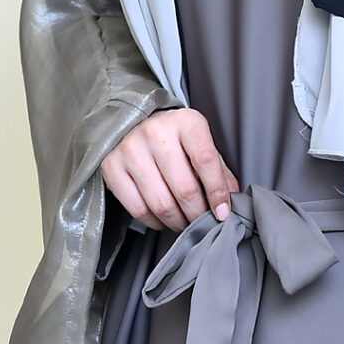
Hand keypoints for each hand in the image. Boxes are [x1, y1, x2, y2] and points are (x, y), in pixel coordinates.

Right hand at [101, 107, 236, 231]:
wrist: (135, 121)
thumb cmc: (175, 137)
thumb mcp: (201, 144)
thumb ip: (218, 171)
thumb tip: (231, 203)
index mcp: (185, 122)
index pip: (206, 162)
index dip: (217, 193)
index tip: (222, 213)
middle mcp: (156, 133)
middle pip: (184, 189)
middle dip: (197, 214)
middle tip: (203, 222)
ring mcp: (130, 149)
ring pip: (161, 204)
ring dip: (177, 222)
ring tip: (184, 222)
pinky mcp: (112, 167)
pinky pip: (138, 209)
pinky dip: (155, 222)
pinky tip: (163, 219)